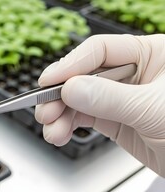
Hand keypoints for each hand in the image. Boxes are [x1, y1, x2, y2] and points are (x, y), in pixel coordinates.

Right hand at [35, 34, 164, 176]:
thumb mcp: (153, 109)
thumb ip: (110, 98)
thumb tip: (71, 88)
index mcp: (151, 54)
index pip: (101, 50)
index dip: (72, 64)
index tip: (50, 81)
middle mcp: (133, 73)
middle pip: (84, 75)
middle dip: (61, 95)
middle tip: (45, 110)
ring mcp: (122, 97)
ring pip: (80, 99)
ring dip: (60, 114)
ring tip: (52, 129)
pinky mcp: (115, 119)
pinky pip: (84, 117)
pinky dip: (68, 125)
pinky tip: (60, 133)